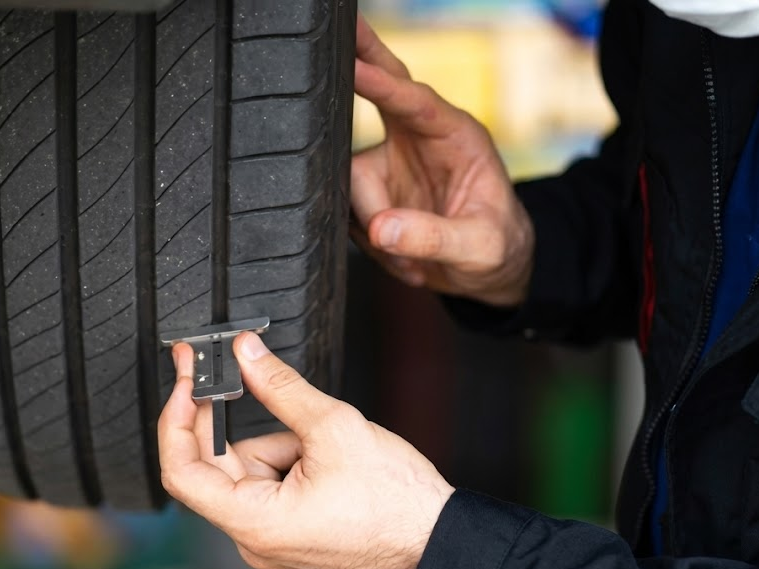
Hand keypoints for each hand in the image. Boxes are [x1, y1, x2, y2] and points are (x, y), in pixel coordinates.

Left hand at [158, 332, 453, 568]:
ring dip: (276, 440)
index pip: (182, 472)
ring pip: (248, 468)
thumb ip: (279, 386)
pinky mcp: (289, 530)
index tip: (184, 380)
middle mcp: (255, 538)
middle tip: (233, 368)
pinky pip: (269, 482)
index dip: (175, 419)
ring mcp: (271, 536)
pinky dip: (288, 456)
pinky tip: (324, 453)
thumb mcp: (333, 427)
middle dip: (233, 419)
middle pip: (217, 465)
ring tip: (321, 439)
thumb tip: (246, 354)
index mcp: (255, 523)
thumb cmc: (396, 502)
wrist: (437, 538)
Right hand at [351, 17, 533, 306]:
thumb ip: (435, 238)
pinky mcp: (372, 190)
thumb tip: (381, 230)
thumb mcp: (480, 248)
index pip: (414, 100)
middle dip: (360, 59)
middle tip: (337, 29)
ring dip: (373, 226)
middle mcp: (418, 139)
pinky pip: (348, 210)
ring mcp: (390, 163)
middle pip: (380, 87)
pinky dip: (370, 241)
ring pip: (351, 181)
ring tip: (411, 260)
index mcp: (456, 136)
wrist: (485, 273)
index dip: (381, 83)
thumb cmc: (497, 249)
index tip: (353, 66)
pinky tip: (401, 256)